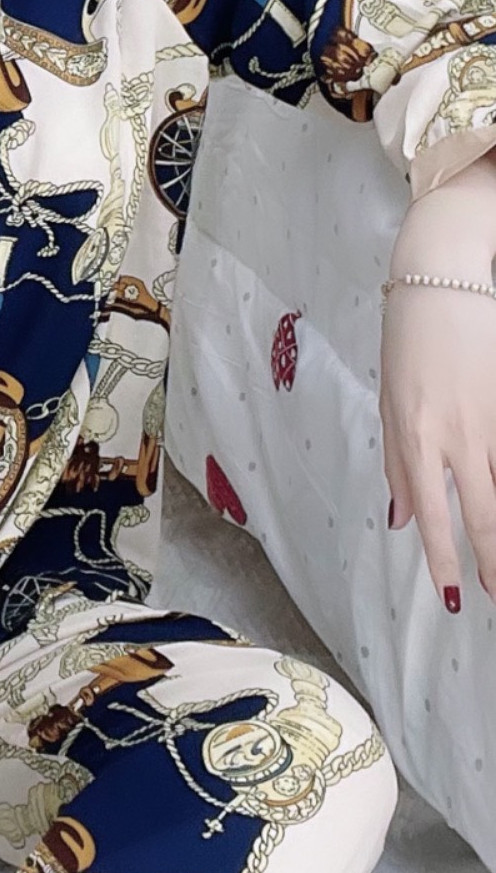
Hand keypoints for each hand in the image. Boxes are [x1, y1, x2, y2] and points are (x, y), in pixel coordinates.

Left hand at [381, 277, 495, 608]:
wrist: (443, 275)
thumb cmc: (409, 336)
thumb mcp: (388, 399)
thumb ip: (396, 463)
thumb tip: (402, 518)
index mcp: (416, 436)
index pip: (434, 515)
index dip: (446, 561)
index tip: (455, 597)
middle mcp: (458, 434)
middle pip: (484, 511)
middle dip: (493, 560)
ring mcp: (494, 417)